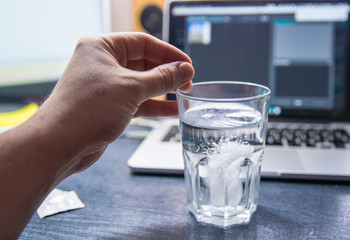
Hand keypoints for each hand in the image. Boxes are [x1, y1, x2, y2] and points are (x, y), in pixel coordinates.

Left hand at [33, 32, 194, 173]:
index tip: (187, 64)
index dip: (168, 53)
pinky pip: (136, 101)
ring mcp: (105, 86)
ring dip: (162, 90)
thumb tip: (184, 69)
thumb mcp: (132, 88)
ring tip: (184, 94)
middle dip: (167, 73)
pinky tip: (171, 109)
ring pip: (141, 83)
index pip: (143, 42)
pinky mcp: (108, 106)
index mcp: (101, 47)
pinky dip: (153, 105)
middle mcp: (102, 63)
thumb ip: (162, 78)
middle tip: (188, 81)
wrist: (61, 144)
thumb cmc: (88, 110)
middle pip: (143, 63)